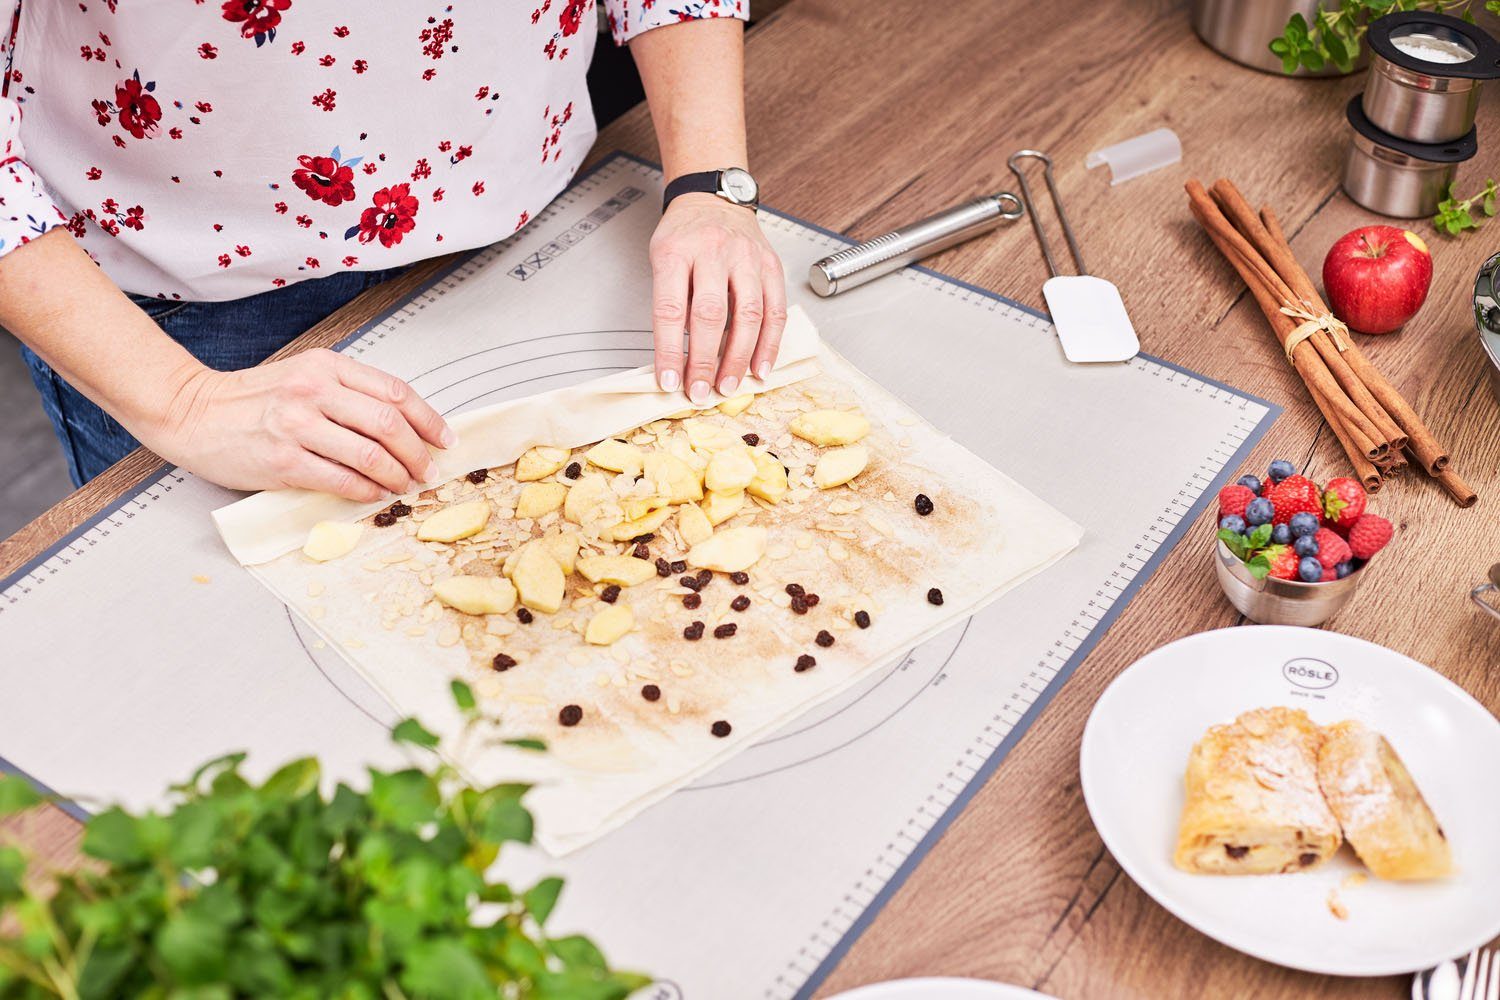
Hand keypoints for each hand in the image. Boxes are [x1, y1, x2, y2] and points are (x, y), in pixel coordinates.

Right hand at [147, 349, 453, 500]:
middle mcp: (314, 391)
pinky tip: (375, 495)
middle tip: (427, 470)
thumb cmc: (253, 399)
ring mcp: (298, 426)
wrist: (193, 412)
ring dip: (397, 476)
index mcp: (326, 366)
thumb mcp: (304, 376)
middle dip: (417, 453)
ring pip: (370, 454)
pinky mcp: (283, 461)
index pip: (394, 391)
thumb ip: (347, 392)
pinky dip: (366, 491)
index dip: (428, 419)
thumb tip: (401, 425)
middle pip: (389, 424)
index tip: (444, 439)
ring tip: (405, 485)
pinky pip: (341, 480)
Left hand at [649, 193, 786, 401]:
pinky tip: (760, 367)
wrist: (713, 199)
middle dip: (705, 361)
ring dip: (739, 358)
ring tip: (729, 385)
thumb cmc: (684, 236)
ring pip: (748, 314)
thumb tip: (675, 359)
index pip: (670, 309)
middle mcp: (713, 252)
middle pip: (710, 314)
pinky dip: (770, 344)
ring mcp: (746, 257)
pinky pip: (775, 310)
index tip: (669, 381)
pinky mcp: (771, 265)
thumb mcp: (662, 259)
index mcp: (676, 252)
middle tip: (700, 392)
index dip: (669, 350)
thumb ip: (670, 302)